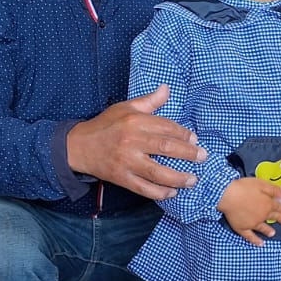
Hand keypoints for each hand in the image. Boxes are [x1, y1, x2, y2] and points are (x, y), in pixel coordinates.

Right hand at [65, 86, 208, 199]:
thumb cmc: (105, 125)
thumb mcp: (125, 108)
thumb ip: (149, 101)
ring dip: (178, 177)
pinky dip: (159, 192)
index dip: (183, 134)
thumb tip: (167, 88)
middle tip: (202, 157)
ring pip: (157, 172)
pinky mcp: (121, 178)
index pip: (165, 127)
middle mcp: (131, 142)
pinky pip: (143, 188)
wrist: (78, 146)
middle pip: (166, 148)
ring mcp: (126, 162)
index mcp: (134, 122)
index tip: (195, 139)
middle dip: (188, 153)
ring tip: (193, 179)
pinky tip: (172, 192)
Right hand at [218, 177, 280, 245]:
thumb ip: (274, 190)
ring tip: (272, 233)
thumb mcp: (261, 184)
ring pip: (263, 228)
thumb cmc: (244, 187)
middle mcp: (262, 215)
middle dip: (280, 219)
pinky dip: (256, 241)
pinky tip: (260, 244)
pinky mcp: (243, 228)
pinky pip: (251, 237)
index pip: (278, 206)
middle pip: (273, 217)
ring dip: (268, 230)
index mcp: (267, 204)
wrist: (228, 196)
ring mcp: (253, 223)